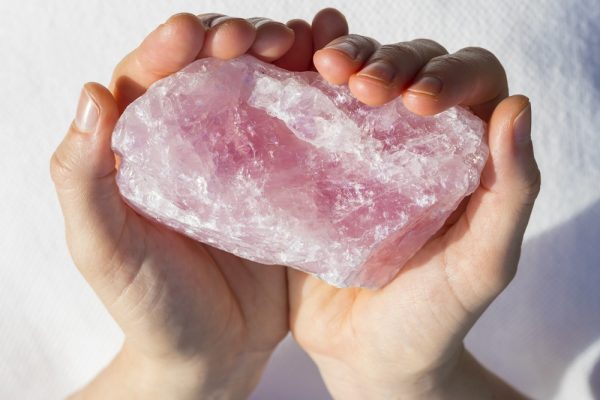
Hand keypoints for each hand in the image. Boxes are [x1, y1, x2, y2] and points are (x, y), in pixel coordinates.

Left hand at [51, 10, 347, 398]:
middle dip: (239, 38)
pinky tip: (340, 82)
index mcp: (143, 145)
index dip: (172, 44)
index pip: (152, 73)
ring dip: (287, 57)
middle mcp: (197, 138)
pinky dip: (321, 96)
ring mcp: (247, 155)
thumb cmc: (150, 305)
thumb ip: (82, 179)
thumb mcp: (102, 249)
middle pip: (216, 67)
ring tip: (310, 50)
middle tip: (263, 40)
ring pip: (265, 85)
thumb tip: (90, 97)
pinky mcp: (288, 177)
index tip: (197, 33)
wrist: (213, 352)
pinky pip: (305, 126)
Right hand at [289, 37, 540, 398]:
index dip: (449, 74)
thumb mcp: (484, 262)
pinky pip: (308, 111)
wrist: (368, 354)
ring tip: (323, 71)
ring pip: (357, 79)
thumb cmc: (435, 314)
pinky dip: (298, 83)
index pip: (470, 82)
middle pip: (409, 68)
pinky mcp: (314, 166)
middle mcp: (414, 141)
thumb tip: (518, 109)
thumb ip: (512, 192)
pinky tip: (286, 79)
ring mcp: (359, 150)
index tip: (417, 101)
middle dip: (388, 62)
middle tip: (362, 86)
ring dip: (343, 60)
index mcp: (466, 154)